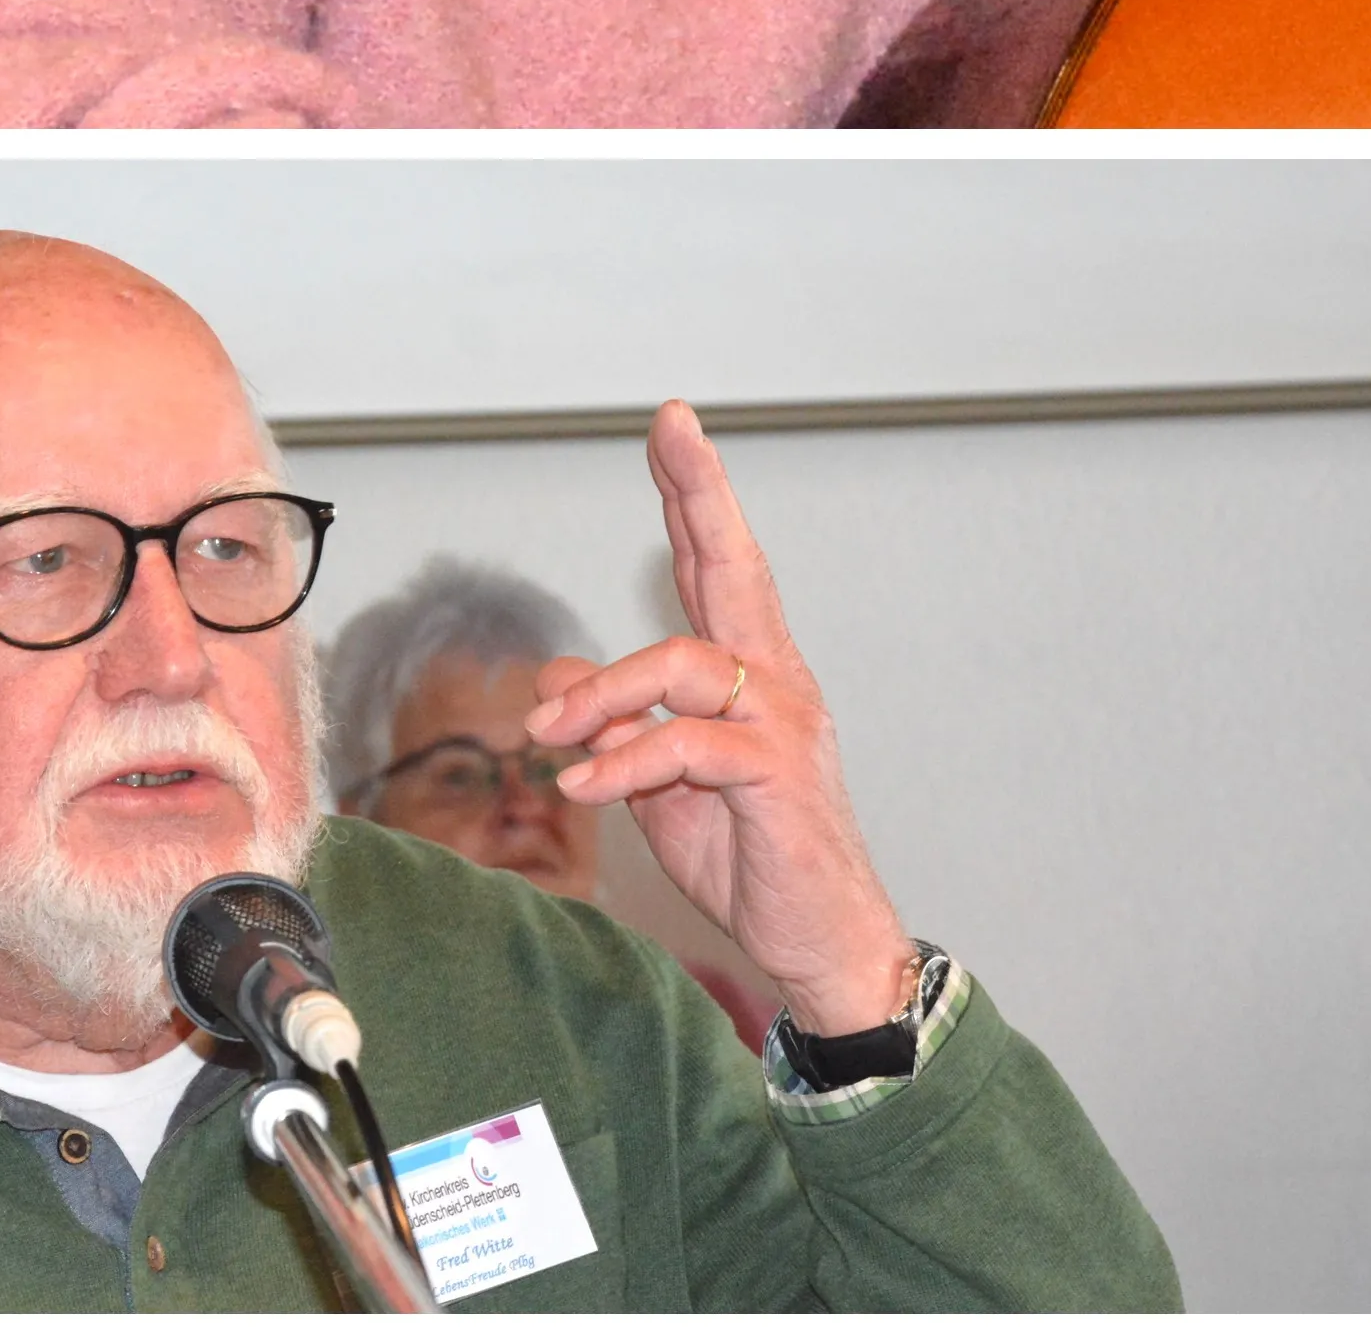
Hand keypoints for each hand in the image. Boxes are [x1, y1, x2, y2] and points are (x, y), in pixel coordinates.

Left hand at [527, 399, 915, 1036]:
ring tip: (547, 732)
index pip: (715, 571)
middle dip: (701, 492)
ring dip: (601, 693)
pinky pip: (686, 744)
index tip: (671, 430)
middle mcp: (777, 681)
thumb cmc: (753, 864)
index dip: (692, 499)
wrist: (823, 943)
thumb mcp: (662, 790)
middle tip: (673, 427)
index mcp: (751, 677)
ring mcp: (783, 723)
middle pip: (734, 568)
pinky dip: (623, 761)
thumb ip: (619, 728)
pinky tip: (581, 784)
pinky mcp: (775, 774)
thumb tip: (558, 675)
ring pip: (685, 662)